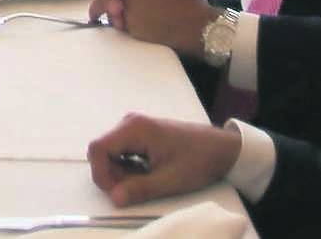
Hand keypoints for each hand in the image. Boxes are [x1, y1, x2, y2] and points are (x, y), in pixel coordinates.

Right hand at [85, 114, 241, 207]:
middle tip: (136, 188)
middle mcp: (130, 122)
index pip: (97, 149)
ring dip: (122, 172)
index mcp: (135, 128)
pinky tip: (148, 172)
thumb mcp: (170, 180)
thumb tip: (115, 198)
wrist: (222, 148)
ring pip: (111, 153)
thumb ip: (140, 189)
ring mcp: (135, 126)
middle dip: (113, 175)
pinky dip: (129, 166)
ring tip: (147, 180)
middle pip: (103, 151)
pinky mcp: (140, 132)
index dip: (101, 173)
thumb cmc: (198, 160)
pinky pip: (122, 151)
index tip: (118, 190)